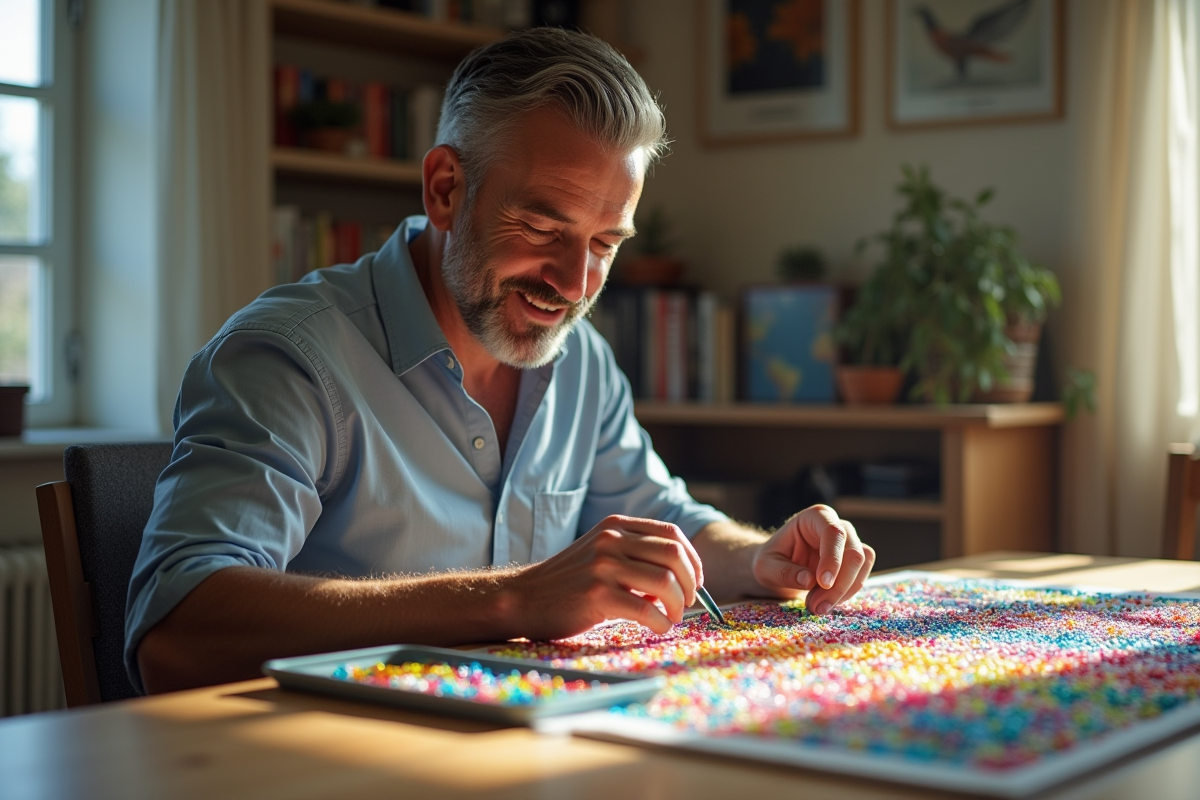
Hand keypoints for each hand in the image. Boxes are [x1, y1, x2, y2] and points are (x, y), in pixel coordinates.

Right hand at [507, 515, 703, 638]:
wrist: (524, 598)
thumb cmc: (568, 583)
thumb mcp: (601, 554)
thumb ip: (636, 557)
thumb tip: (681, 581)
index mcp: (615, 526)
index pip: (672, 534)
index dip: (692, 560)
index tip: (695, 582)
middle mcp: (610, 540)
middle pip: (674, 554)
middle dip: (690, 583)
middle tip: (687, 603)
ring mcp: (603, 565)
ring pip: (665, 581)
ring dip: (678, 605)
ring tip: (671, 617)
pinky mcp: (597, 594)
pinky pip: (647, 610)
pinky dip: (661, 622)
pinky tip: (658, 627)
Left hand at [752, 504, 874, 614]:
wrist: (777, 569)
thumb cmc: (771, 561)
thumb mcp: (766, 566)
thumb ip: (784, 572)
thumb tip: (809, 580)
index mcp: (815, 517)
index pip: (833, 533)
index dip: (832, 559)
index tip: (823, 583)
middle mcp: (837, 526)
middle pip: (853, 552)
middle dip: (839, 584)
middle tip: (817, 606)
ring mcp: (849, 543)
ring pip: (862, 565)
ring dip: (844, 591)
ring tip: (817, 606)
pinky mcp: (853, 563)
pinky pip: (860, 577)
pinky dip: (846, 594)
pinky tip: (825, 602)